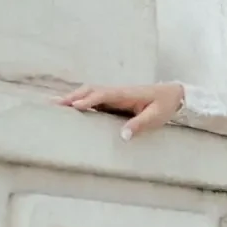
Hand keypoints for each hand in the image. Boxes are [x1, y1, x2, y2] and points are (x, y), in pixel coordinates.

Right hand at [58, 81, 184, 138]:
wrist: (172, 94)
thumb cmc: (164, 105)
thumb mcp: (155, 117)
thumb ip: (139, 125)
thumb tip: (122, 136)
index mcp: (126, 94)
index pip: (104, 95)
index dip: (89, 101)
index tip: (75, 107)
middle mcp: (117, 92)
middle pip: (91, 90)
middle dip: (73, 97)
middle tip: (54, 105)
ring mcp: (115, 95)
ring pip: (90, 93)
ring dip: (73, 97)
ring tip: (55, 105)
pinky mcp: (115, 100)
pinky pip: (95, 98)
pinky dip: (81, 101)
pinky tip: (71, 109)